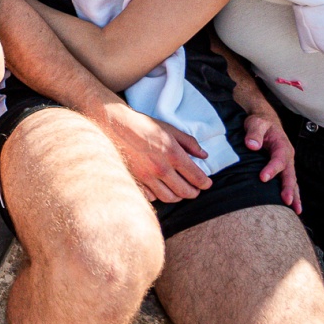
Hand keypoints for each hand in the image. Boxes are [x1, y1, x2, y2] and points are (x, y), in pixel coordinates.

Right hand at [89, 100, 210, 202]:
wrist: (117, 126)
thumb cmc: (144, 125)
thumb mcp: (170, 129)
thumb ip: (189, 143)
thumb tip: (204, 155)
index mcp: (173, 154)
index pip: (196, 177)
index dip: (205, 183)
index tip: (207, 183)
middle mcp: (161, 169)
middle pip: (185, 191)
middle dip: (194, 192)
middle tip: (196, 189)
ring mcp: (147, 177)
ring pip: (169, 197)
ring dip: (178, 196)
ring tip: (180, 191)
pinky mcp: (136, 180)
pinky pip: (152, 197)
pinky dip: (159, 195)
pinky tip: (161, 189)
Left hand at [242, 112, 299, 211]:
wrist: (265, 121)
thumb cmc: (260, 123)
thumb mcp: (255, 123)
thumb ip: (254, 133)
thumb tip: (252, 145)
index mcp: (282, 145)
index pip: (278, 159)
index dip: (272, 169)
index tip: (263, 178)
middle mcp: (287, 156)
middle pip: (289, 174)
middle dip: (289, 188)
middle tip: (286, 201)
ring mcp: (287, 164)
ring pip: (292, 181)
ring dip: (294, 195)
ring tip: (296, 210)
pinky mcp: (283, 169)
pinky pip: (289, 183)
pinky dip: (292, 194)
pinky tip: (293, 207)